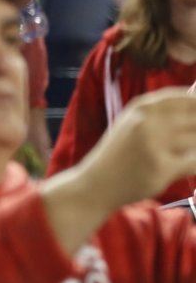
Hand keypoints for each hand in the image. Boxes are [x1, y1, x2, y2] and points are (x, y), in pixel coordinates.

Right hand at [76, 89, 195, 209]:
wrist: (97, 183)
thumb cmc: (120, 153)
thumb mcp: (134, 123)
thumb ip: (162, 113)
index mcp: (142, 107)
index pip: (187, 99)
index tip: (195, 123)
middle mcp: (147, 121)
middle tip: (184, 143)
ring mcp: (153, 144)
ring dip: (195, 149)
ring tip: (179, 155)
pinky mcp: (161, 167)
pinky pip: (195, 163)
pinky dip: (194, 166)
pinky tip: (182, 168)